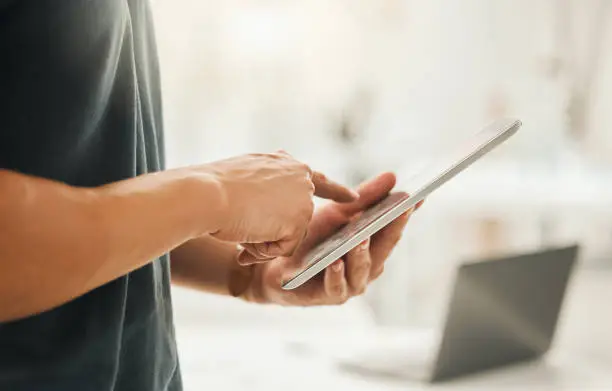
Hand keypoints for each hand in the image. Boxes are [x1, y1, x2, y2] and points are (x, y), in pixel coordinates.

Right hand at [205, 151, 357, 261]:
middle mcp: (301, 178)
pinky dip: (264, 250)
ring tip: (241, 226)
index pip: (318, 179)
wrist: (206, 194)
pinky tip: (248, 236)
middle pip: (298, 218)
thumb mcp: (245, 174)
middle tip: (248, 226)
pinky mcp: (299, 222)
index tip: (354, 198)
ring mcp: (303, 200)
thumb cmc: (213, 186)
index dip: (336, 191)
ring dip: (263, 240)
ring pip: (288, 236)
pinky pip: (284, 249)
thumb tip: (272, 205)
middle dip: (274, 230)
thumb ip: (266, 184)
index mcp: (288, 164)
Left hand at [244, 172, 422, 305]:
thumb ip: (364, 197)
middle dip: (392, 229)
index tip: (417, 196)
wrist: (278, 264)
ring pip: (363, 269)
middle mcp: (369, 265)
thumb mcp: (338, 212)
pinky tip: (334, 262)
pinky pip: (337, 287)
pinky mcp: (330, 296)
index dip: (406, 212)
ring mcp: (352, 282)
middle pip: (384, 247)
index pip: (394, 227)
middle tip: (399, 211)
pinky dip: (336, 275)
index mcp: (375, 245)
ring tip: (361, 239)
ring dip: (362, 254)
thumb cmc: (312, 238)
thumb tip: (393, 177)